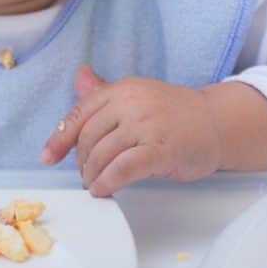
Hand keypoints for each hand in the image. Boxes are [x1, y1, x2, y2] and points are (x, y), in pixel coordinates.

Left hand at [40, 65, 221, 196]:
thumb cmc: (175, 114)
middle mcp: (130, 103)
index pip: (80, 114)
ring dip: (93, 175)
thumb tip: (79, 77)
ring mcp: (146, 125)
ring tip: (95, 186)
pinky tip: (105, 191)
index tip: (48, 157)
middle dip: (81, 161)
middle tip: (84, 176)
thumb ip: (106, 93)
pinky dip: (108, 182)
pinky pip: (123, 169)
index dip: (60, 138)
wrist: (219, 123)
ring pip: (103, 154)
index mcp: (121, 90)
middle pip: (88, 137)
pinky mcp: (161, 149)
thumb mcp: (138, 96)